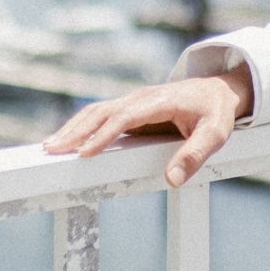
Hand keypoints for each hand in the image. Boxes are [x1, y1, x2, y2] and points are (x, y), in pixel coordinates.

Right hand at [44, 67, 250, 187]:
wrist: (218, 91)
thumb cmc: (216, 113)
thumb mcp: (215, 135)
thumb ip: (194, 156)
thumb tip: (172, 180)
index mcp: (160, 101)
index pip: (125, 117)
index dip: (104, 134)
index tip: (85, 153)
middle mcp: (141, 98)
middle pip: (102, 111)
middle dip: (76, 130)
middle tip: (53, 150)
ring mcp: (133, 102)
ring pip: (97, 111)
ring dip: (73, 128)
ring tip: (51, 147)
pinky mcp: (131, 109)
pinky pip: (102, 116)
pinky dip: (81, 127)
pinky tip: (68, 141)